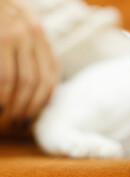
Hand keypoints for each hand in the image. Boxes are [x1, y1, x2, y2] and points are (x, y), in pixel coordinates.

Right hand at [0, 0, 58, 130]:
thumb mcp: (16, 26)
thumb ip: (28, 51)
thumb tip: (39, 90)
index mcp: (39, 33)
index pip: (51, 72)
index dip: (45, 97)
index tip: (36, 113)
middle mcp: (33, 32)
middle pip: (40, 80)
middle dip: (30, 106)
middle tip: (20, 123)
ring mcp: (16, 34)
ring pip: (25, 81)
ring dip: (17, 105)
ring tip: (7, 119)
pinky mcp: (1, 38)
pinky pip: (5, 77)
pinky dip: (2, 97)